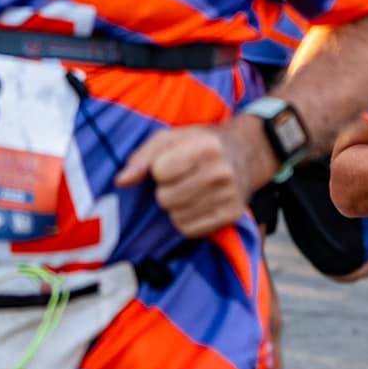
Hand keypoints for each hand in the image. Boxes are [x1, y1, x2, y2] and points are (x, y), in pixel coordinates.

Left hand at [115, 120, 268, 236]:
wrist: (246, 153)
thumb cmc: (200, 144)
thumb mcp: (171, 138)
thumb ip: (142, 157)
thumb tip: (121, 181)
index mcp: (207, 146)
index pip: (160, 171)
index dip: (159, 169)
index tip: (173, 163)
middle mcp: (222, 171)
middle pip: (166, 198)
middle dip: (167, 190)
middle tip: (182, 180)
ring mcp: (230, 195)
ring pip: (177, 217)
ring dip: (176, 207)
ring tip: (191, 191)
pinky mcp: (232, 215)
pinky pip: (190, 230)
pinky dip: (188, 220)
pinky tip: (198, 205)